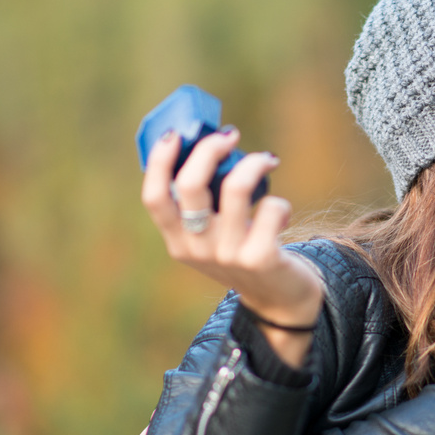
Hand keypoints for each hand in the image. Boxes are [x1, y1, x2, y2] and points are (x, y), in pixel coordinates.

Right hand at [141, 128, 322, 365]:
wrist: (279, 300)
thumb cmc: (244, 251)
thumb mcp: (213, 234)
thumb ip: (204, 202)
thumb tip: (211, 142)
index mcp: (178, 240)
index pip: (154, 197)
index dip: (160, 162)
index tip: (175, 134)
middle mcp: (197, 249)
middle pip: (191, 183)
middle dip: (210, 148)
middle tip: (231, 135)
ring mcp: (228, 255)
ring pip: (236, 188)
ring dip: (254, 163)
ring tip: (267, 161)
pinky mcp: (260, 258)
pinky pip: (272, 208)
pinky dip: (280, 202)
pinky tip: (281, 212)